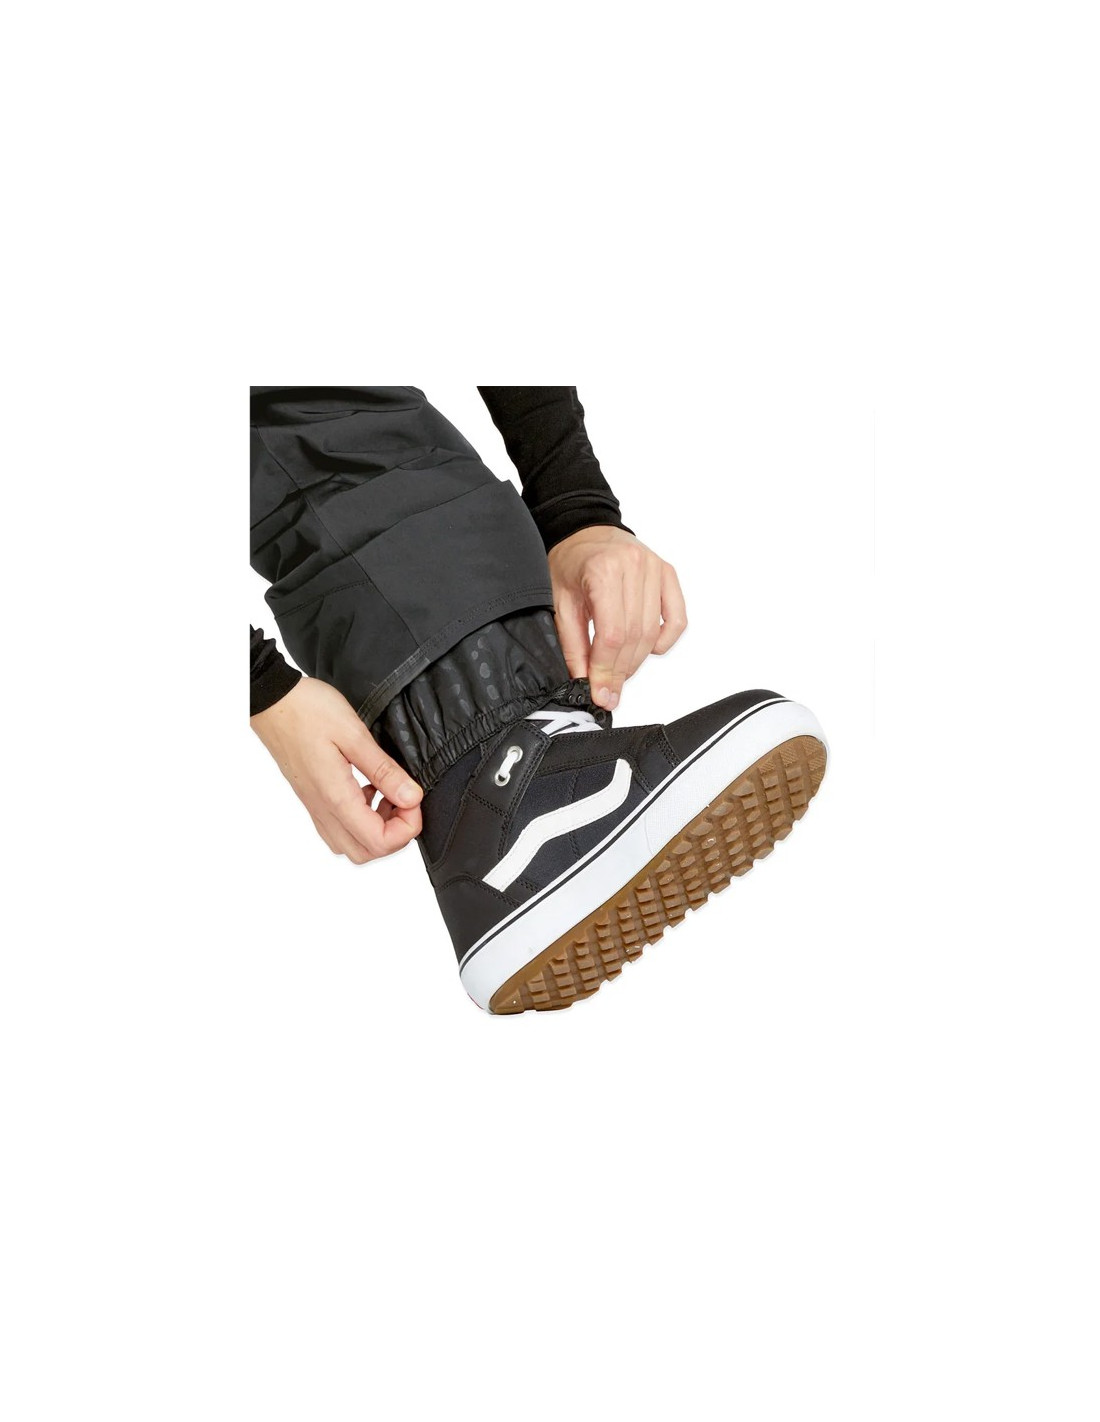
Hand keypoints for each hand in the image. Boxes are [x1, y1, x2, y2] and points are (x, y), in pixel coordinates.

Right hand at [251, 678, 422, 863]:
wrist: (271, 702)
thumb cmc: (307, 711)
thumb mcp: (354, 734)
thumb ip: (384, 770)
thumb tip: (412, 797)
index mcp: (336, 797)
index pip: (379, 842)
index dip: (407, 826)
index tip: (413, 797)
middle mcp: (323, 810)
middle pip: (366, 852)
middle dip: (395, 834)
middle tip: (404, 800)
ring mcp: (315, 807)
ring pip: (351, 845)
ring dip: (377, 828)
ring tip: (388, 794)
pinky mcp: (312, 799)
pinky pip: (339, 828)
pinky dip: (360, 819)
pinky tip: (368, 789)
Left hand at [548, 526, 687, 710]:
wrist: (585, 530)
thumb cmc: (570, 561)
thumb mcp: (559, 602)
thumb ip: (572, 643)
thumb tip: (584, 680)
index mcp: (603, 571)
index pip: (612, 635)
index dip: (606, 670)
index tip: (601, 693)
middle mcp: (634, 567)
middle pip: (635, 637)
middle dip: (621, 671)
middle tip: (608, 689)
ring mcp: (655, 569)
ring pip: (654, 632)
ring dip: (638, 660)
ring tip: (620, 671)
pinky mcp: (667, 574)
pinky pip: (677, 618)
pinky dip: (665, 640)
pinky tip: (647, 648)